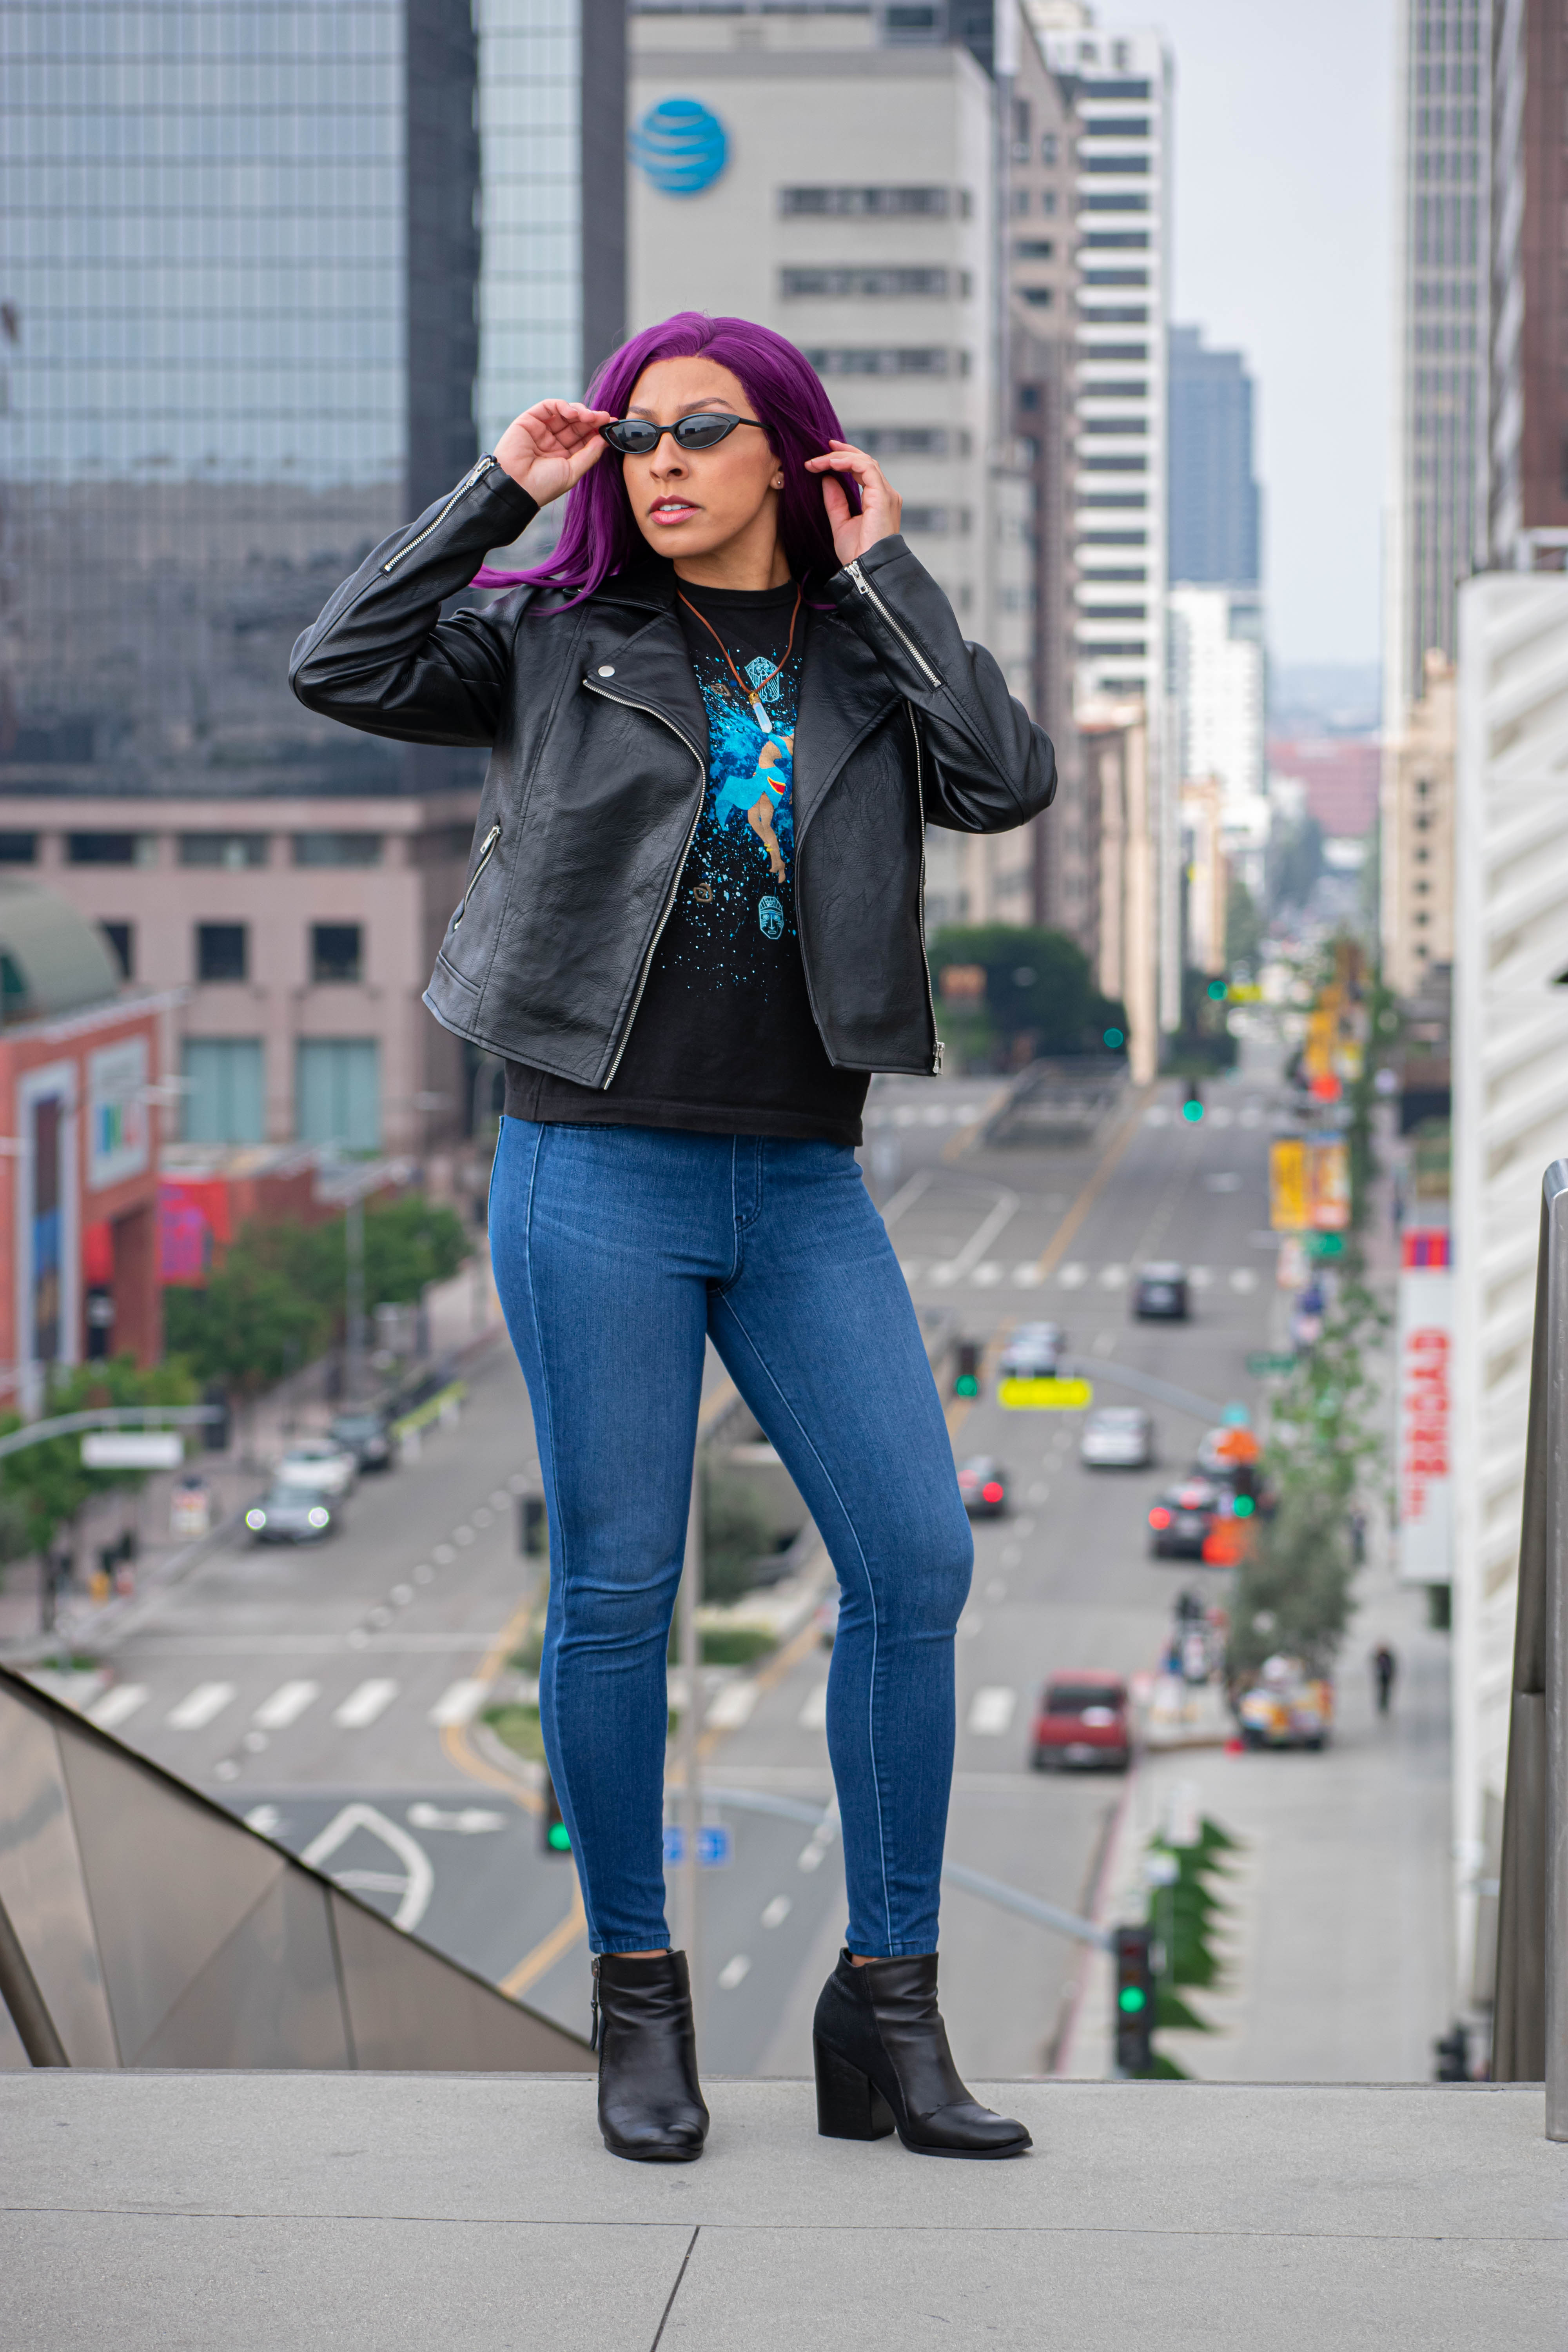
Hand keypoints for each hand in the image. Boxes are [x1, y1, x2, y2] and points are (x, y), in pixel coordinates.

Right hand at [494, 400, 616, 506]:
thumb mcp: (573, 472)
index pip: (583, 439)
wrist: (516, 486)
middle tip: (604, 418)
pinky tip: (573, 413)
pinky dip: (563, 405)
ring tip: (590, 417)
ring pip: (565, 413)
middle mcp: (553, 442)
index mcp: (563, 457)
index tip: (611, 426)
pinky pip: (549, 406)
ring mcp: (541, 430)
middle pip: (576, 424)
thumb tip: (605, 438)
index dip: (597, 431)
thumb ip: (590, 454)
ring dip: (580, 412)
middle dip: (592, 419)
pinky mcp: (529, 420)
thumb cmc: (543, 485)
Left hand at [803, 440, 902, 565]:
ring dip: (839, 457)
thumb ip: (835, 501)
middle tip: (817, 454)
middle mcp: (885, 494)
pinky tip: (831, 464)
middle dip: (840, 454)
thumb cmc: (857, 554)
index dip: (845, 458)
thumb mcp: (840, 523)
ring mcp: (886, 494)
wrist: (867, 570)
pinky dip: (848, 462)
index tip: (824, 455)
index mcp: (878, 500)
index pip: (863, 469)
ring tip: (818, 461)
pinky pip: (866, 468)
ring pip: (865, 461)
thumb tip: (827, 479)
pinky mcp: (883, 496)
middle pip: (864, 461)